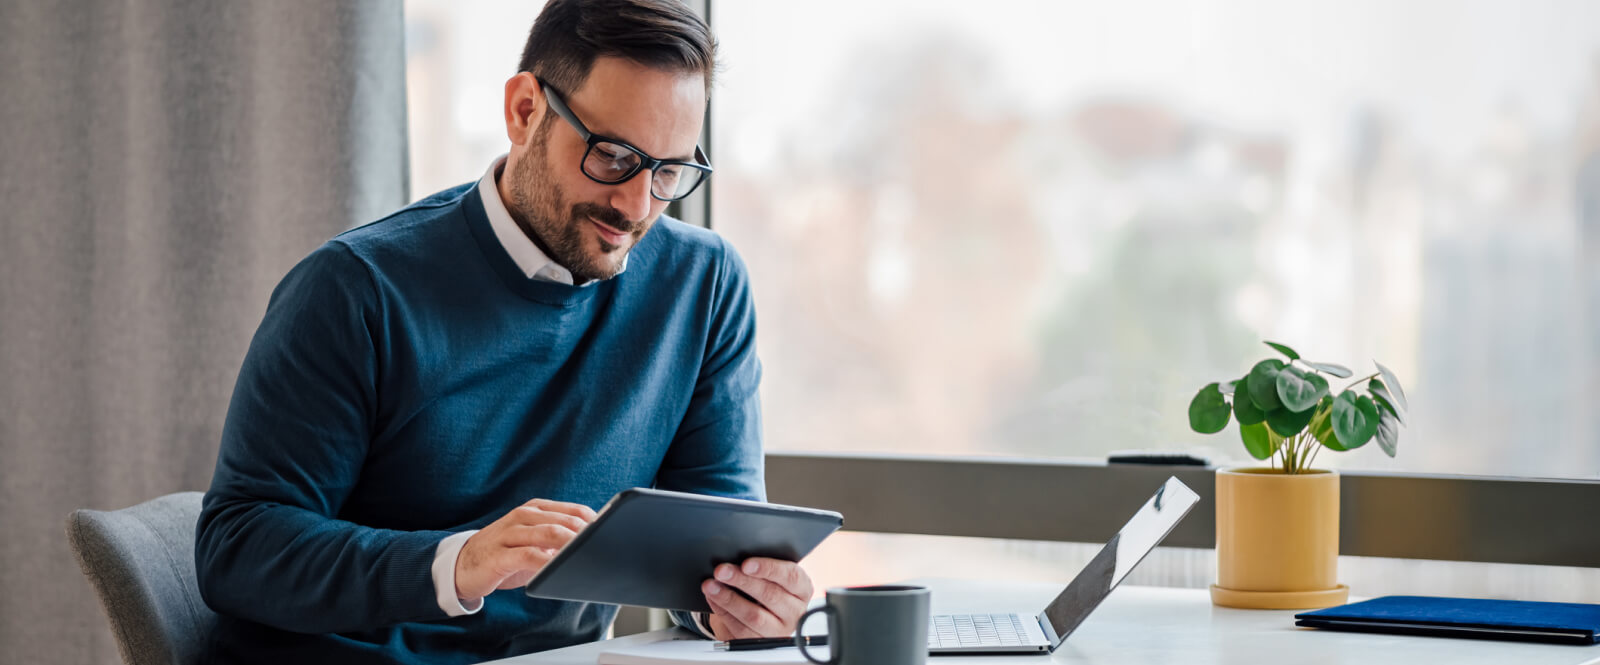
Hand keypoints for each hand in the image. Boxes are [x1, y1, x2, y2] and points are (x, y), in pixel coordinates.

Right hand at [454, 498, 596, 602]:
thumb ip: (558, 540)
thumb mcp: (533, 542)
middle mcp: (523, 516)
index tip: (613, 535)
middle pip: (565, 521)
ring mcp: (510, 533)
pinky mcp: (499, 555)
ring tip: (589, 555)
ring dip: (571, 545)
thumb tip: (592, 547)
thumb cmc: (505, 555)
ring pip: (548, 533)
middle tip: (606, 548)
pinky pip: (528, 555)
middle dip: (587, 535)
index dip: (596, 523)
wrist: (462, 566)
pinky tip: (559, 568)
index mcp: (536, 509)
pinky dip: (547, 561)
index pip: (575, 510)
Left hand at [701, 558, 814, 639]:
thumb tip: (736, 556)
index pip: (790, 577)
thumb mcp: (773, 575)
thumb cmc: (769, 587)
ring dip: (729, 599)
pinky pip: (740, 629)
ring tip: (711, 586)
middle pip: (770, 595)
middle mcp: (795, 611)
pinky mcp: (761, 642)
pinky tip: (714, 599)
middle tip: (721, 571)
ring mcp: (779, 630)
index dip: (768, 569)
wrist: (764, 615)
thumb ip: (762, 567)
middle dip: (742, 581)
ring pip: (754, 616)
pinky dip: (724, 612)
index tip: (746, 564)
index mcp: (802, 589)